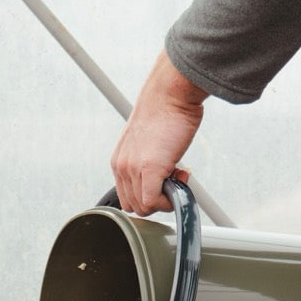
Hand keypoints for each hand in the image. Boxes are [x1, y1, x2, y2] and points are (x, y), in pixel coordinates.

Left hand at [111, 50, 208, 213]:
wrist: (170, 93)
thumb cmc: (166, 112)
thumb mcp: (148, 142)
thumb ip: (147, 162)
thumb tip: (162, 179)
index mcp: (119, 161)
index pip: (128, 198)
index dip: (150, 195)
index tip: (165, 180)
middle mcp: (122, 166)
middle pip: (135, 207)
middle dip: (158, 200)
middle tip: (174, 178)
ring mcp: (133, 169)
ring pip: (145, 208)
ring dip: (166, 197)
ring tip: (178, 173)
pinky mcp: (148, 169)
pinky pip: (153, 202)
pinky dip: (169, 199)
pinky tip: (180, 177)